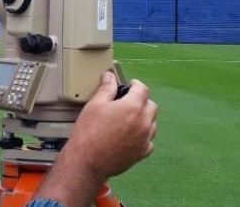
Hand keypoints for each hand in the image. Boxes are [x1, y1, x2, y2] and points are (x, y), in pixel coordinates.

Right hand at [34, 71, 157, 206]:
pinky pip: (149, 141)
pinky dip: (143, 136)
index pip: (142, 89)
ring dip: (144, 118)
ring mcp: (144, 139)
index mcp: (133, 107)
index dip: (136, 84)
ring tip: (128, 119)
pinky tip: (131, 135)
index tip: (131, 84)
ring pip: (152, 124)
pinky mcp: (142, 153)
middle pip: (151, 106)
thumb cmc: (89, 134)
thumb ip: (106, 89)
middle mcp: (143, 122)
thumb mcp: (95, 105)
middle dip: (142, 100)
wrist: (87, 161)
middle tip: (128, 100)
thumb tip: (110, 78)